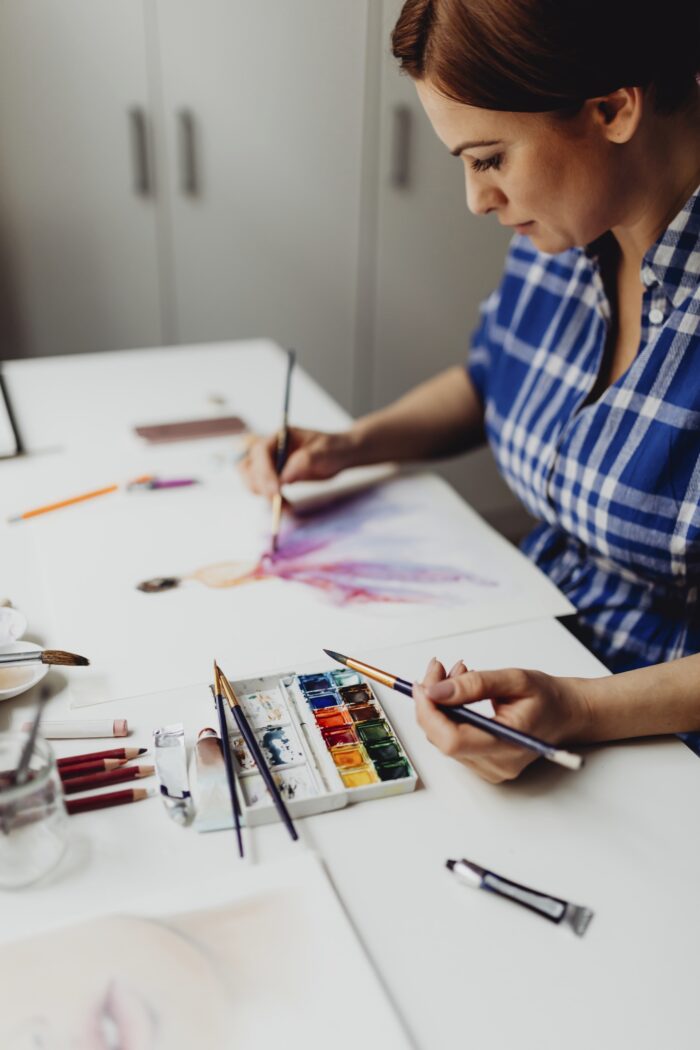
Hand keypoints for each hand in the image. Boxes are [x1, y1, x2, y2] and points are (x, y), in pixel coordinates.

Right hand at [238, 427, 357, 496]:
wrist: (339, 455)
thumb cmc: (333, 449)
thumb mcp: (322, 453)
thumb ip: (303, 462)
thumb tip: (283, 479)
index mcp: (281, 436)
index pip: (262, 451)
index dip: (265, 471)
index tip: (276, 490)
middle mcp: (271, 448)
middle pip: (250, 466)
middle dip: (261, 485)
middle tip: (278, 502)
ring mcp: (270, 462)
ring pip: (250, 478)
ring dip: (262, 494)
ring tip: (284, 506)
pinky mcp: (273, 476)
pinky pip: (261, 488)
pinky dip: (269, 499)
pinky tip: (285, 505)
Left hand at [413, 659, 590, 782]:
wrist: (567, 714)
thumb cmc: (547, 697)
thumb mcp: (514, 679)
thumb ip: (475, 685)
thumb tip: (436, 691)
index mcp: (508, 745)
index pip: (452, 740)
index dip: (430, 713)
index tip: (424, 685)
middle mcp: (496, 765)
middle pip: (442, 740)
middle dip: (431, 702)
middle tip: (438, 669)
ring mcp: (489, 769)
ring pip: (443, 738)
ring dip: (439, 705)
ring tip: (457, 674)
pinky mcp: (483, 765)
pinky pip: (452, 740)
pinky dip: (447, 714)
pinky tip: (459, 693)